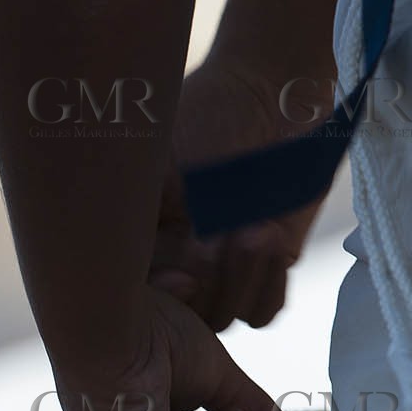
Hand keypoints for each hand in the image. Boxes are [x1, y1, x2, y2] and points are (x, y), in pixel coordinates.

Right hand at [150, 59, 328, 331]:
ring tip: (259, 231)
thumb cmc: (209, 117)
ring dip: (244, 279)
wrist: (272, 94)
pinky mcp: (268, 269)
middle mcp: (177, 260)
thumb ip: (154, 222)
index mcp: (140, 239)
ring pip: (225, 316)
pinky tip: (274, 238)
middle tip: (230, 236)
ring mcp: (224, 268)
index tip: (184, 273)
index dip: (161, 296)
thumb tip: (175, 269)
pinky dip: (269, 284)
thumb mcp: (162, 166)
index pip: (137, 298)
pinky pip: (263, 310)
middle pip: (185, 315)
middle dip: (211, 281)